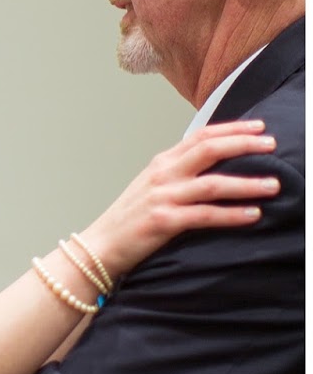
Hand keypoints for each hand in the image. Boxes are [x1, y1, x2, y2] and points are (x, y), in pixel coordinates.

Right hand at [84, 119, 279, 278]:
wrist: (100, 246)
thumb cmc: (130, 219)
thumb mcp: (153, 187)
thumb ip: (180, 173)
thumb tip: (214, 166)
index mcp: (162, 163)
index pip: (201, 136)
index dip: (232, 129)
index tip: (259, 128)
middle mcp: (163, 174)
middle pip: (209, 150)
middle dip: (244, 145)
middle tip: (272, 145)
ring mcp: (162, 197)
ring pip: (212, 184)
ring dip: (246, 184)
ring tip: (273, 185)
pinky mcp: (163, 221)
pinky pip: (205, 215)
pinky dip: (232, 214)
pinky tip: (252, 215)